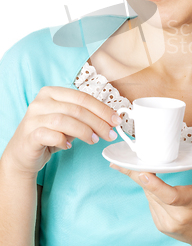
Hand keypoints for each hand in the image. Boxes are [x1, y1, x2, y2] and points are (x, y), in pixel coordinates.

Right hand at [3, 86, 120, 178]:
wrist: (22, 153)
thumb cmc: (49, 134)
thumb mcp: (68, 122)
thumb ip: (85, 118)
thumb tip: (110, 121)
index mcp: (52, 92)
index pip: (83, 98)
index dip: (102, 109)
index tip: (115, 120)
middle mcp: (41, 101)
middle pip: (77, 109)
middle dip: (98, 122)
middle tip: (109, 134)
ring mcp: (33, 117)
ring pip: (65, 120)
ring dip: (84, 131)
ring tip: (94, 140)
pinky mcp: (29, 134)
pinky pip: (51, 134)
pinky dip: (63, 140)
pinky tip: (68, 146)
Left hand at [110, 161, 191, 245]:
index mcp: (191, 205)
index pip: (170, 196)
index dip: (155, 184)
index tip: (142, 173)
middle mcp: (176, 217)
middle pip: (152, 193)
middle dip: (140, 174)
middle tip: (128, 159)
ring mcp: (166, 223)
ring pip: (148, 196)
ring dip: (144, 181)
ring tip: (139, 165)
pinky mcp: (160, 225)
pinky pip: (150, 202)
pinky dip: (150, 190)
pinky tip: (152, 182)